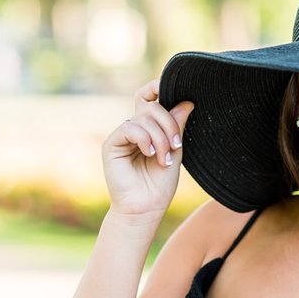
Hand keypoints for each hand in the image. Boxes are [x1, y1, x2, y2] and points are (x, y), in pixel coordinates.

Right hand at [102, 79, 193, 220]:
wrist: (145, 208)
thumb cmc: (159, 185)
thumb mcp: (175, 151)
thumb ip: (177, 127)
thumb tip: (187, 102)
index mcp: (149, 129)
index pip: (150, 98)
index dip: (158, 89)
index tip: (177, 93)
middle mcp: (134, 129)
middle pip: (152, 106)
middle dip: (169, 124)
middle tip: (176, 146)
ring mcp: (122, 135)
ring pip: (144, 117)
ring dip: (160, 137)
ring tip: (164, 159)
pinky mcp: (112, 144)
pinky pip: (130, 127)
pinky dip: (144, 139)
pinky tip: (150, 154)